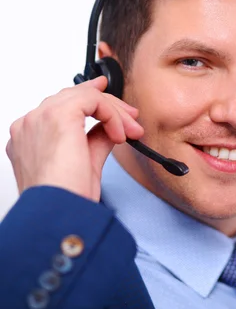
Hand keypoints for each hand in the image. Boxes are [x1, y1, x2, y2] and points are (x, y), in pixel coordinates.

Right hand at [5, 76, 143, 201]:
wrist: (59, 212)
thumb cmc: (66, 199)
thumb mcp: (85, 163)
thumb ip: (95, 140)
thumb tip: (110, 128)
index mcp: (30, 138)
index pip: (60, 105)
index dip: (90, 99)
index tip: (113, 106)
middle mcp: (30, 125)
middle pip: (72, 97)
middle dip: (108, 106)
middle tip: (131, 120)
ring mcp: (40, 118)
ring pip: (84, 96)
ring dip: (114, 112)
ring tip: (130, 132)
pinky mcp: (58, 116)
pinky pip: (92, 100)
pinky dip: (112, 114)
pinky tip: (119, 134)